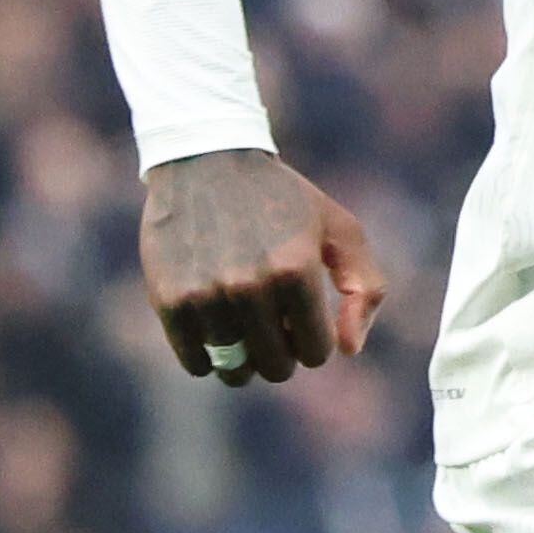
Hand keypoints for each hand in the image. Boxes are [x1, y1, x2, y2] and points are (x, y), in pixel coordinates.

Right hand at [140, 149, 384, 385]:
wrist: (208, 162)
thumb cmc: (285, 201)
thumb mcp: (342, 230)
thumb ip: (365, 288)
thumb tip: (348, 349)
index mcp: (296, 270)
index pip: (316, 351)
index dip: (316, 341)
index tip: (306, 321)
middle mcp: (249, 286)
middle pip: (276, 366)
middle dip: (284, 353)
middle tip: (277, 326)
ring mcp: (205, 295)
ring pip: (234, 370)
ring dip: (246, 357)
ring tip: (249, 328)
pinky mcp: (168, 299)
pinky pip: (196, 363)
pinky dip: (210, 358)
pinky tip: (220, 330)